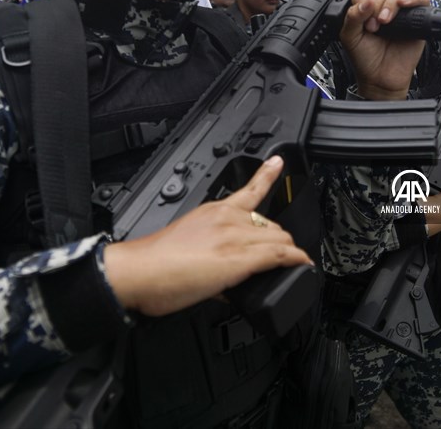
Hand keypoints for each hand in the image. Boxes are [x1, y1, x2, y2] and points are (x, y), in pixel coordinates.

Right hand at [103, 156, 311, 316]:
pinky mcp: (239, 258)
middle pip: (271, 223)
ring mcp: (234, 237)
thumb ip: (208, 253)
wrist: (137, 272)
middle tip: (278, 256)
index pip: (250, 188)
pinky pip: (279, 255)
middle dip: (279, 240)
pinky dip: (296, 259)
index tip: (277, 163)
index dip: (268, 175)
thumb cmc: (151, 264)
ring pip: (279, 239)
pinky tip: (303, 263)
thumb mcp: (185, 245)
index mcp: (213, 210)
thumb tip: (223, 276)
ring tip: (292, 264)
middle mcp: (227, 218)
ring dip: (288, 252)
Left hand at [339, 0, 428, 99]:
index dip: (362, 0)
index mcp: (365, 8)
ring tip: (386, 22)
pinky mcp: (418, 18)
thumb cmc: (366, 59)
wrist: (381, 79)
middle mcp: (383, 7)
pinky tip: (404, 5)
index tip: (364, 19)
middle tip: (374, 26)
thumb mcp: (350, 37)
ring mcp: (401, 12)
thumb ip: (353, 16)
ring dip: (392, 2)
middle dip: (377, 5)